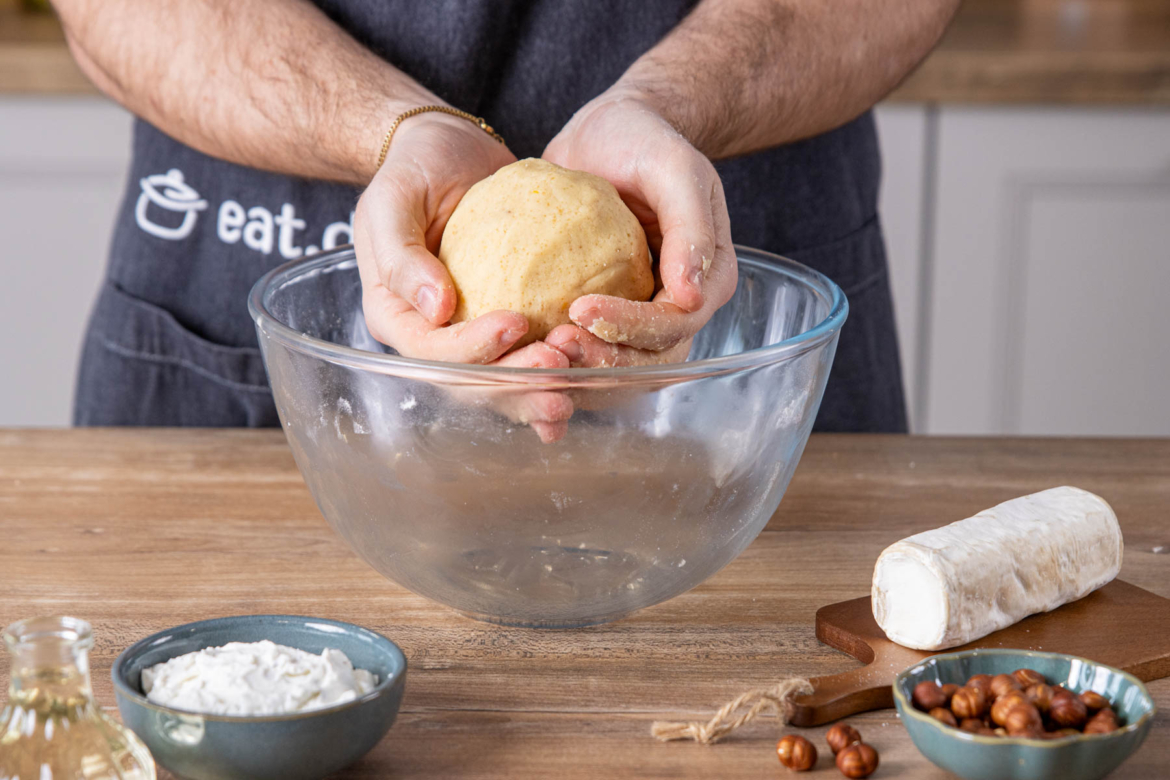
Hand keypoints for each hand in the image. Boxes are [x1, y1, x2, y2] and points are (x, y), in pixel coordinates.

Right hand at [355, 110, 572, 441]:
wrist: (448, 151)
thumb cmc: (415, 168)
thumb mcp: (394, 199)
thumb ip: (402, 255)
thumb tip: (436, 309)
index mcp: (397, 317)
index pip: (432, 351)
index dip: (473, 348)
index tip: (516, 322)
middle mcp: (433, 336)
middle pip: (471, 380)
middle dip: (514, 383)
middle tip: (558, 367)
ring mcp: (471, 333)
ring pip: (504, 378)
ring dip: (539, 389)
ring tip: (575, 385)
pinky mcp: (507, 321)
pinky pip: (531, 349)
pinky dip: (560, 364)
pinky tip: (593, 367)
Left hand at [541, 93, 736, 366]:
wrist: (608, 135)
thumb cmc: (644, 141)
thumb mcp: (673, 167)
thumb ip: (690, 226)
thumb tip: (693, 295)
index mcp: (707, 281)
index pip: (674, 323)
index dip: (631, 328)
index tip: (580, 310)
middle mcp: (679, 308)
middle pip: (647, 360)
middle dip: (602, 361)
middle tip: (551, 344)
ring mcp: (642, 316)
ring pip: (618, 368)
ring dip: (579, 370)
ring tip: (536, 353)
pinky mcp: (606, 314)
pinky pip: (587, 348)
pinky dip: (559, 358)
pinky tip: (522, 350)